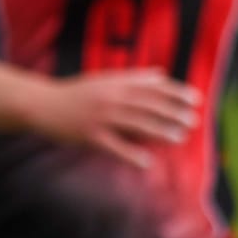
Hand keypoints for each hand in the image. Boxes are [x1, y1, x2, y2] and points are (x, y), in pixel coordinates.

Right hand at [32, 69, 200, 168]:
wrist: (41, 104)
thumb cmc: (77, 92)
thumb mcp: (105, 79)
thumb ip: (134, 77)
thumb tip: (161, 75)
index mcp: (116, 84)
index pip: (153, 87)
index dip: (176, 92)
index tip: (196, 99)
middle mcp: (111, 98)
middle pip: (148, 106)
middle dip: (173, 113)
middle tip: (193, 121)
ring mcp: (100, 118)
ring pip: (136, 125)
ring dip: (160, 132)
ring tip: (179, 138)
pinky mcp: (90, 136)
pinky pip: (114, 147)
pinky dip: (131, 154)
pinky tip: (147, 162)